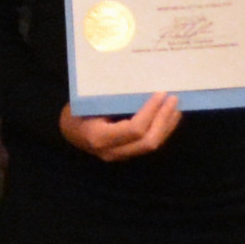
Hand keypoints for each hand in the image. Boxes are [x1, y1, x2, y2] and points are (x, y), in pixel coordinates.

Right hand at [53, 94, 180, 162]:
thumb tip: (141, 87)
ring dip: (167, 125)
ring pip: (151, 145)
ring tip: (176, 107)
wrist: (67, 132)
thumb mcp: (88, 103)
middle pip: (148, 142)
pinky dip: (161, 129)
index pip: (134, 129)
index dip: (151, 112)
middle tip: (174, 99)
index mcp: (99, 137)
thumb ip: (112, 100)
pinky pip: (148, 144)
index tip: (160, 93)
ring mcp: (120, 156)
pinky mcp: (126, 153)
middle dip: (164, 120)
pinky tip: (168, 116)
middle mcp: (111, 151)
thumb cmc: (76, 112)